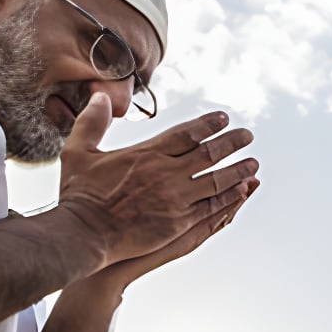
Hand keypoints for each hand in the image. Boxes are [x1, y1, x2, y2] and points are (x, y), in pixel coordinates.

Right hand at [54, 95, 258, 268]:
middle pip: (209, 154)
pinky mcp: (179, 223)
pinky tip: (241, 191)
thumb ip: (92, 122)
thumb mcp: (78, 152)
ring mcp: (176, 199)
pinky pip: (211, 207)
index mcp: (146, 154)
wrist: (84, 235)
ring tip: (253, 164)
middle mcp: (166, 173)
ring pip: (216, 180)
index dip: (207, 125)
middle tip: (247, 135)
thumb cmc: (79, 195)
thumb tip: (101, 96)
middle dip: (231, 143)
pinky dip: (229, 197)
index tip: (222, 118)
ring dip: (237, 170)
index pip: (186, 133)